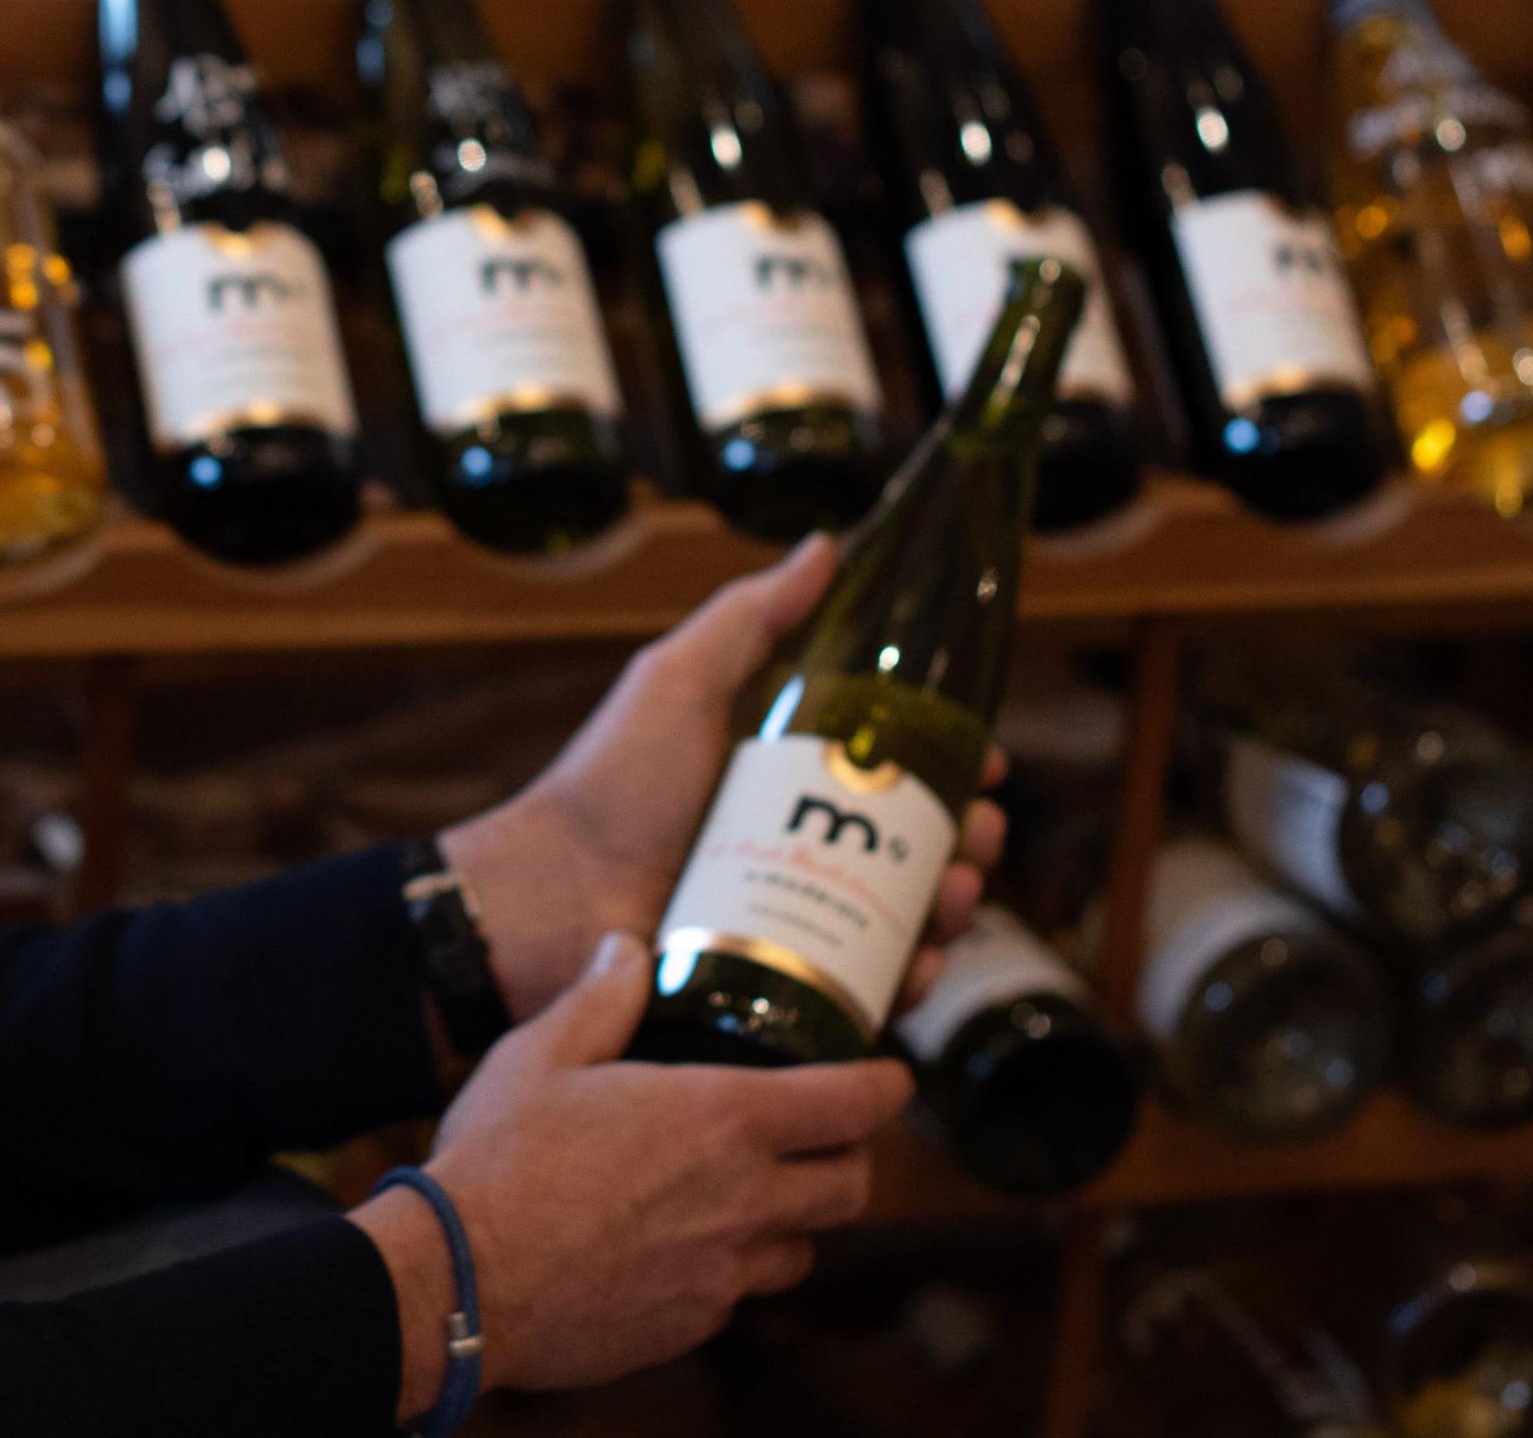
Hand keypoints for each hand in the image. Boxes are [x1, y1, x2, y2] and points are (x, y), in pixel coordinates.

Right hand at [353, 932, 914, 1418]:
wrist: (461, 1280)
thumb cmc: (500, 1160)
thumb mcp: (540, 1056)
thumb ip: (599, 1000)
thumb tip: (627, 949)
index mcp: (722, 1119)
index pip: (850, 1103)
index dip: (885, 1086)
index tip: (892, 1076)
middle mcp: (742, 1200)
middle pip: (850, 1187)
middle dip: (852, 1159)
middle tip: (828, 1139)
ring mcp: (721, 1272)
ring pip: (801, 1250)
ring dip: (794, 1221)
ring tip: (756, 1196)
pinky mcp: (690, 1325)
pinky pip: (738, 1296)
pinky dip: (731, 1270)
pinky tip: (686, 1248)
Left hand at [438, 537, 1011, 1022]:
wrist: (544, 899)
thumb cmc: (607, 786)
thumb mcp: (678, 682)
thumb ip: (748, 618)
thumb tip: (828, 544)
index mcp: (786, 780)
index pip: (894, 771)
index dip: (951, 766)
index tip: (988, 761)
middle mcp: (799, 849)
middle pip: (916, 846)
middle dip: (967, 840)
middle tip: (977, 836)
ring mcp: (793, 921)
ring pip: (903, 918)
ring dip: (951, 907)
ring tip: (954, 896)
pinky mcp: (782, 988)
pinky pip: (864, 988)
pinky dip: (906, 980)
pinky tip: (919, 966)